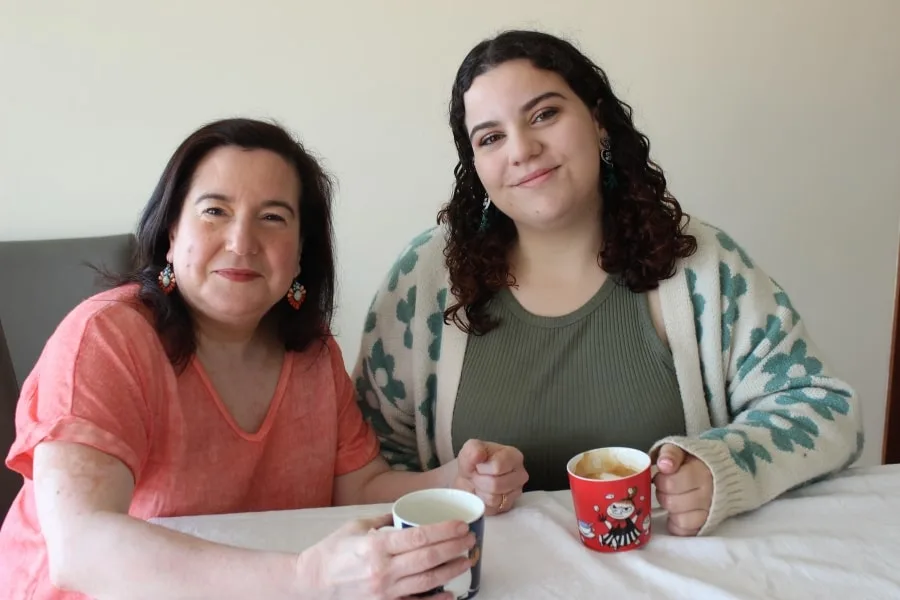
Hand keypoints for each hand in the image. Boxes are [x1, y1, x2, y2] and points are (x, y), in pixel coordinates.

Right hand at [296, 514, 473, 599]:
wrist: (312, 582)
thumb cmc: (333, 550)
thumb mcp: (358, 525)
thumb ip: (385, 519)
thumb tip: (408, 510)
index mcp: (376, 546)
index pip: (418, 537)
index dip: (444, 531)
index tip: (461, 524)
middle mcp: (382, 571)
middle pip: (428, 559)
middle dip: (455, 548)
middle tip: (470, 539)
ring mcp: (384, 592)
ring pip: (427, 582)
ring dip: (452, 570)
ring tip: (467, 559)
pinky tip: (451, 593)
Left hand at [453, 439, 528, 514]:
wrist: (470, 476)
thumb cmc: (474, 461)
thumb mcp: (470, 449)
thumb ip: (474, 450)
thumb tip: (478, 455)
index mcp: (514, 457)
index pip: (497, 467)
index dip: (481, 468)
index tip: (478, 465)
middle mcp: (520, 475)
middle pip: (496, 485)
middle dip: (479, 481)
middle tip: (476, 475)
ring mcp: (516, 492)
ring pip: (493, 498)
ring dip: (480, 491)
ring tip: (480, 483)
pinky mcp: (508, 506)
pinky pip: (492, 508)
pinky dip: (482, 501)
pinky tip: (483, 492)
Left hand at [653, 444, 712, 535]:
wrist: (720, 473)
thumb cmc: (692, 462)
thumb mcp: (681, 449)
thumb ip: (670, 453)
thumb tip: (663, 465)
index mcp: (701, 471)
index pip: (670, 483)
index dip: (660, 480)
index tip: (662, 475)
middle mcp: (708, 493)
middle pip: (672, 502)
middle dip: (662, 494)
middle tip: (666, 487)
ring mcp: (710, 511)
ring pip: (680, 519)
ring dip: (670, 510)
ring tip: (673, 499)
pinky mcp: (707, 524)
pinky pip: (686, 531)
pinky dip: (677, 524)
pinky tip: (676, 513)